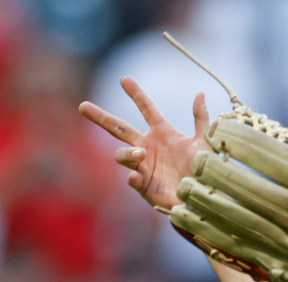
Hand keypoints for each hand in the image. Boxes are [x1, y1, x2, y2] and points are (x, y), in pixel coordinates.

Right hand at [78, 77, 210, 209]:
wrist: (203, 196)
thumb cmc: (204, 170)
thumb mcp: (204, 141)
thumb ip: (201, 118)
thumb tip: (200, 93)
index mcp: (163, 133)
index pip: (146, 109)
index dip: (136, 94)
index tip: (124, 79)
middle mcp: (148, 147)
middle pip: (119, 128)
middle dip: (101, 117)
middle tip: (83, 105)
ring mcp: (143, 166)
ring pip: (122, 154)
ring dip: (128, 153)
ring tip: (141, 154)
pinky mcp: (144, 185)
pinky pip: (132, 178)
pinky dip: (133, 176)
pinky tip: (137, 175)